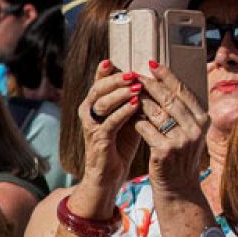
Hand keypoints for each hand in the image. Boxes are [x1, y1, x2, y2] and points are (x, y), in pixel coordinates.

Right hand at [75, 61, 145, 194]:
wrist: (109, 175)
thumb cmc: (119, 144)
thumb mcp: (126, 118)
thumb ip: (132, 100)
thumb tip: (149, 80)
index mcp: (93, 104)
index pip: (98, 83)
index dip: (105, 72)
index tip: (113, 61)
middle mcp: (88, 112)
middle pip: (98, 89)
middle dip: (116, 80)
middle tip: (133, 74)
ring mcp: (91, 126)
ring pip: (102, 103)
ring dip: (121, 94)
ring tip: (137, 87)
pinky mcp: (98, 139)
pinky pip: (109, 122)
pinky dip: (123, 112)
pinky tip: (136, 105)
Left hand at [132, 63, 208, 196]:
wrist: (180, 190)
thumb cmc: (180, 159)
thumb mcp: (189, 134)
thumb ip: (182, 112)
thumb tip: (165, 83)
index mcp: (203, 120)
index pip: (183, 91)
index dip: (167, 76)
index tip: (152, 64)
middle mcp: (195, 129)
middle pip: (168, 98)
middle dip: (149, 84)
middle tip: (134, 75)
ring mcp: (181, 140)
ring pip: (154, 111)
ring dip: (138, 101)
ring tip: (126, 93)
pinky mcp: (165, 151)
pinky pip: (144, 128)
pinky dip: (134, 120)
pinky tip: (126, 116)